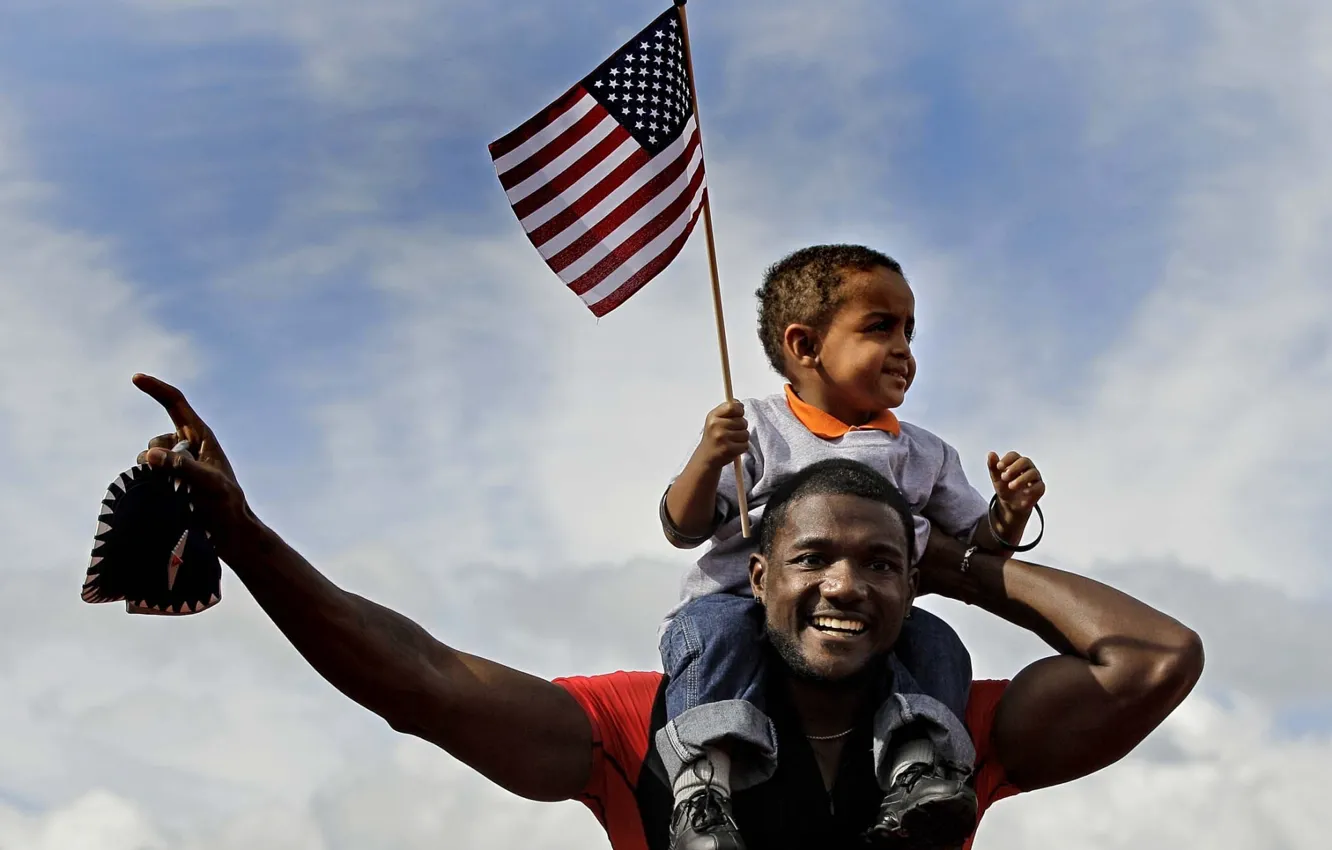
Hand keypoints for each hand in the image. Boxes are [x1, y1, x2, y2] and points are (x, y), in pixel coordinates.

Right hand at [132, 374, 250, 551]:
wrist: (230, 531)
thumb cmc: (225, 505)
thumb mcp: (207, 483)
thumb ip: (180, 467)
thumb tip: (149, 454)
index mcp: (202, 436)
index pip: (175, 403)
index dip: (156, 389)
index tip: (135, 378)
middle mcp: (189, 445)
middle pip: (157, 439)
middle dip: (155, 456)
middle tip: (181, 482)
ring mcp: (180, 462)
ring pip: (149, 458)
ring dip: (153, 473)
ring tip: (179, 493)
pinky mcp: (173, 478)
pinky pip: (149, 473)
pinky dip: (149, 482)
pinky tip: (166, 497)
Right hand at [694, 400, 748, 469]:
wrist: (706, 457)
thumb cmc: (713, 436)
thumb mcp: (715, 419)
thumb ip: (727, 409)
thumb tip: (740, 404)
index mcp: (713, 416)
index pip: (732, 407)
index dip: (739, 410)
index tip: (739, 414)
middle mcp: (716, 426)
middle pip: (742, 421)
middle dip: (741, 426)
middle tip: (732, 432)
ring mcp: (722, 438)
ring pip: (745, 434)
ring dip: (742, 438)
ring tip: (732, 441)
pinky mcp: (728, 449)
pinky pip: (745, 445)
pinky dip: (742, 447)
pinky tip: (733, 448)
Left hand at [987, 451, 1044, 512]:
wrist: (1010, 503)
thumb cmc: (1005, 487)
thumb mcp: (996, 478)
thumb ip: (993, 467)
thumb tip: (991, 453)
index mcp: (1016, 462)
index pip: (1014, 455)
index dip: (1007, 460)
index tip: (998, 467)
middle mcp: (1027, 467)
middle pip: (1025, 461)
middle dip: (1014, 468)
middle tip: (1004, 477)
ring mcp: (1035, 477)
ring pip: (1032, 473)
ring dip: (1021, 479)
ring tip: (1011, 486)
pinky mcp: (1039, 488)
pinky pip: (1039, 486)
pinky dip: (1031, 489)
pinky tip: (1024, 492)